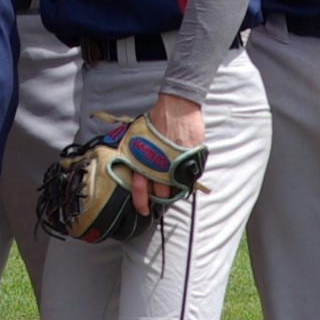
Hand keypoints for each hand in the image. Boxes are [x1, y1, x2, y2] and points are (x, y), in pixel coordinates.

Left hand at [131, 93, 203, 215]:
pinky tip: (182, 175)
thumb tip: (129, 165)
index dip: (140, 202)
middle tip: (159, 200)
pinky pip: (189, 177)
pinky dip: (185, 179)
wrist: (176, 109)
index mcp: (142, 160)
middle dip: (159, 198)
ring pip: (175, 187)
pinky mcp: (191, 161)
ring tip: (171, 187)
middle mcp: (159, 166)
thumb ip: (134, 154)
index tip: (143, 210)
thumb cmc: (154, 121)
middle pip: (160, 192)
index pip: (139, 187)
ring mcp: (177, 165)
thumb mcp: (135, 137)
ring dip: (172, 189)